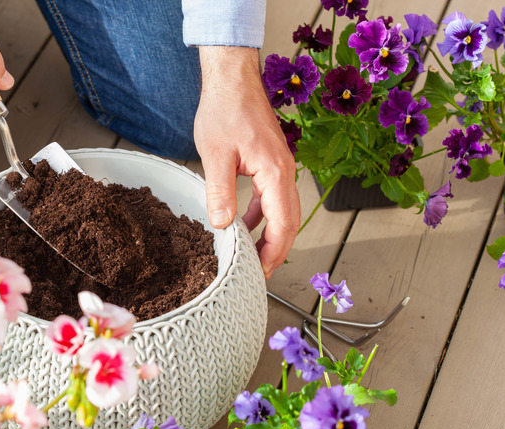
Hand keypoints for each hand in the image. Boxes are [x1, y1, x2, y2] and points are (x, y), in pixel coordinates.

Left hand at [195, 46, 300, 278]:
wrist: (232, 79)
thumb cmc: (225, 110)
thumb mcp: (215, 155)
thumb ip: (220, 191)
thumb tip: (222, 225)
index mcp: (275, 172)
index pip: (283, 223)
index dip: (273, 252)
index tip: (260, 271)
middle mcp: (284, 171)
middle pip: (289, 221)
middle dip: (276, 250)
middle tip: (258, 273)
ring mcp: (280, 167)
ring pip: (282, 211)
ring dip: (269, 234)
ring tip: (251, 257)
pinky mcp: (271, 162)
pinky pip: (271, 197)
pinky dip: (260, 215)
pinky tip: (242, 225)